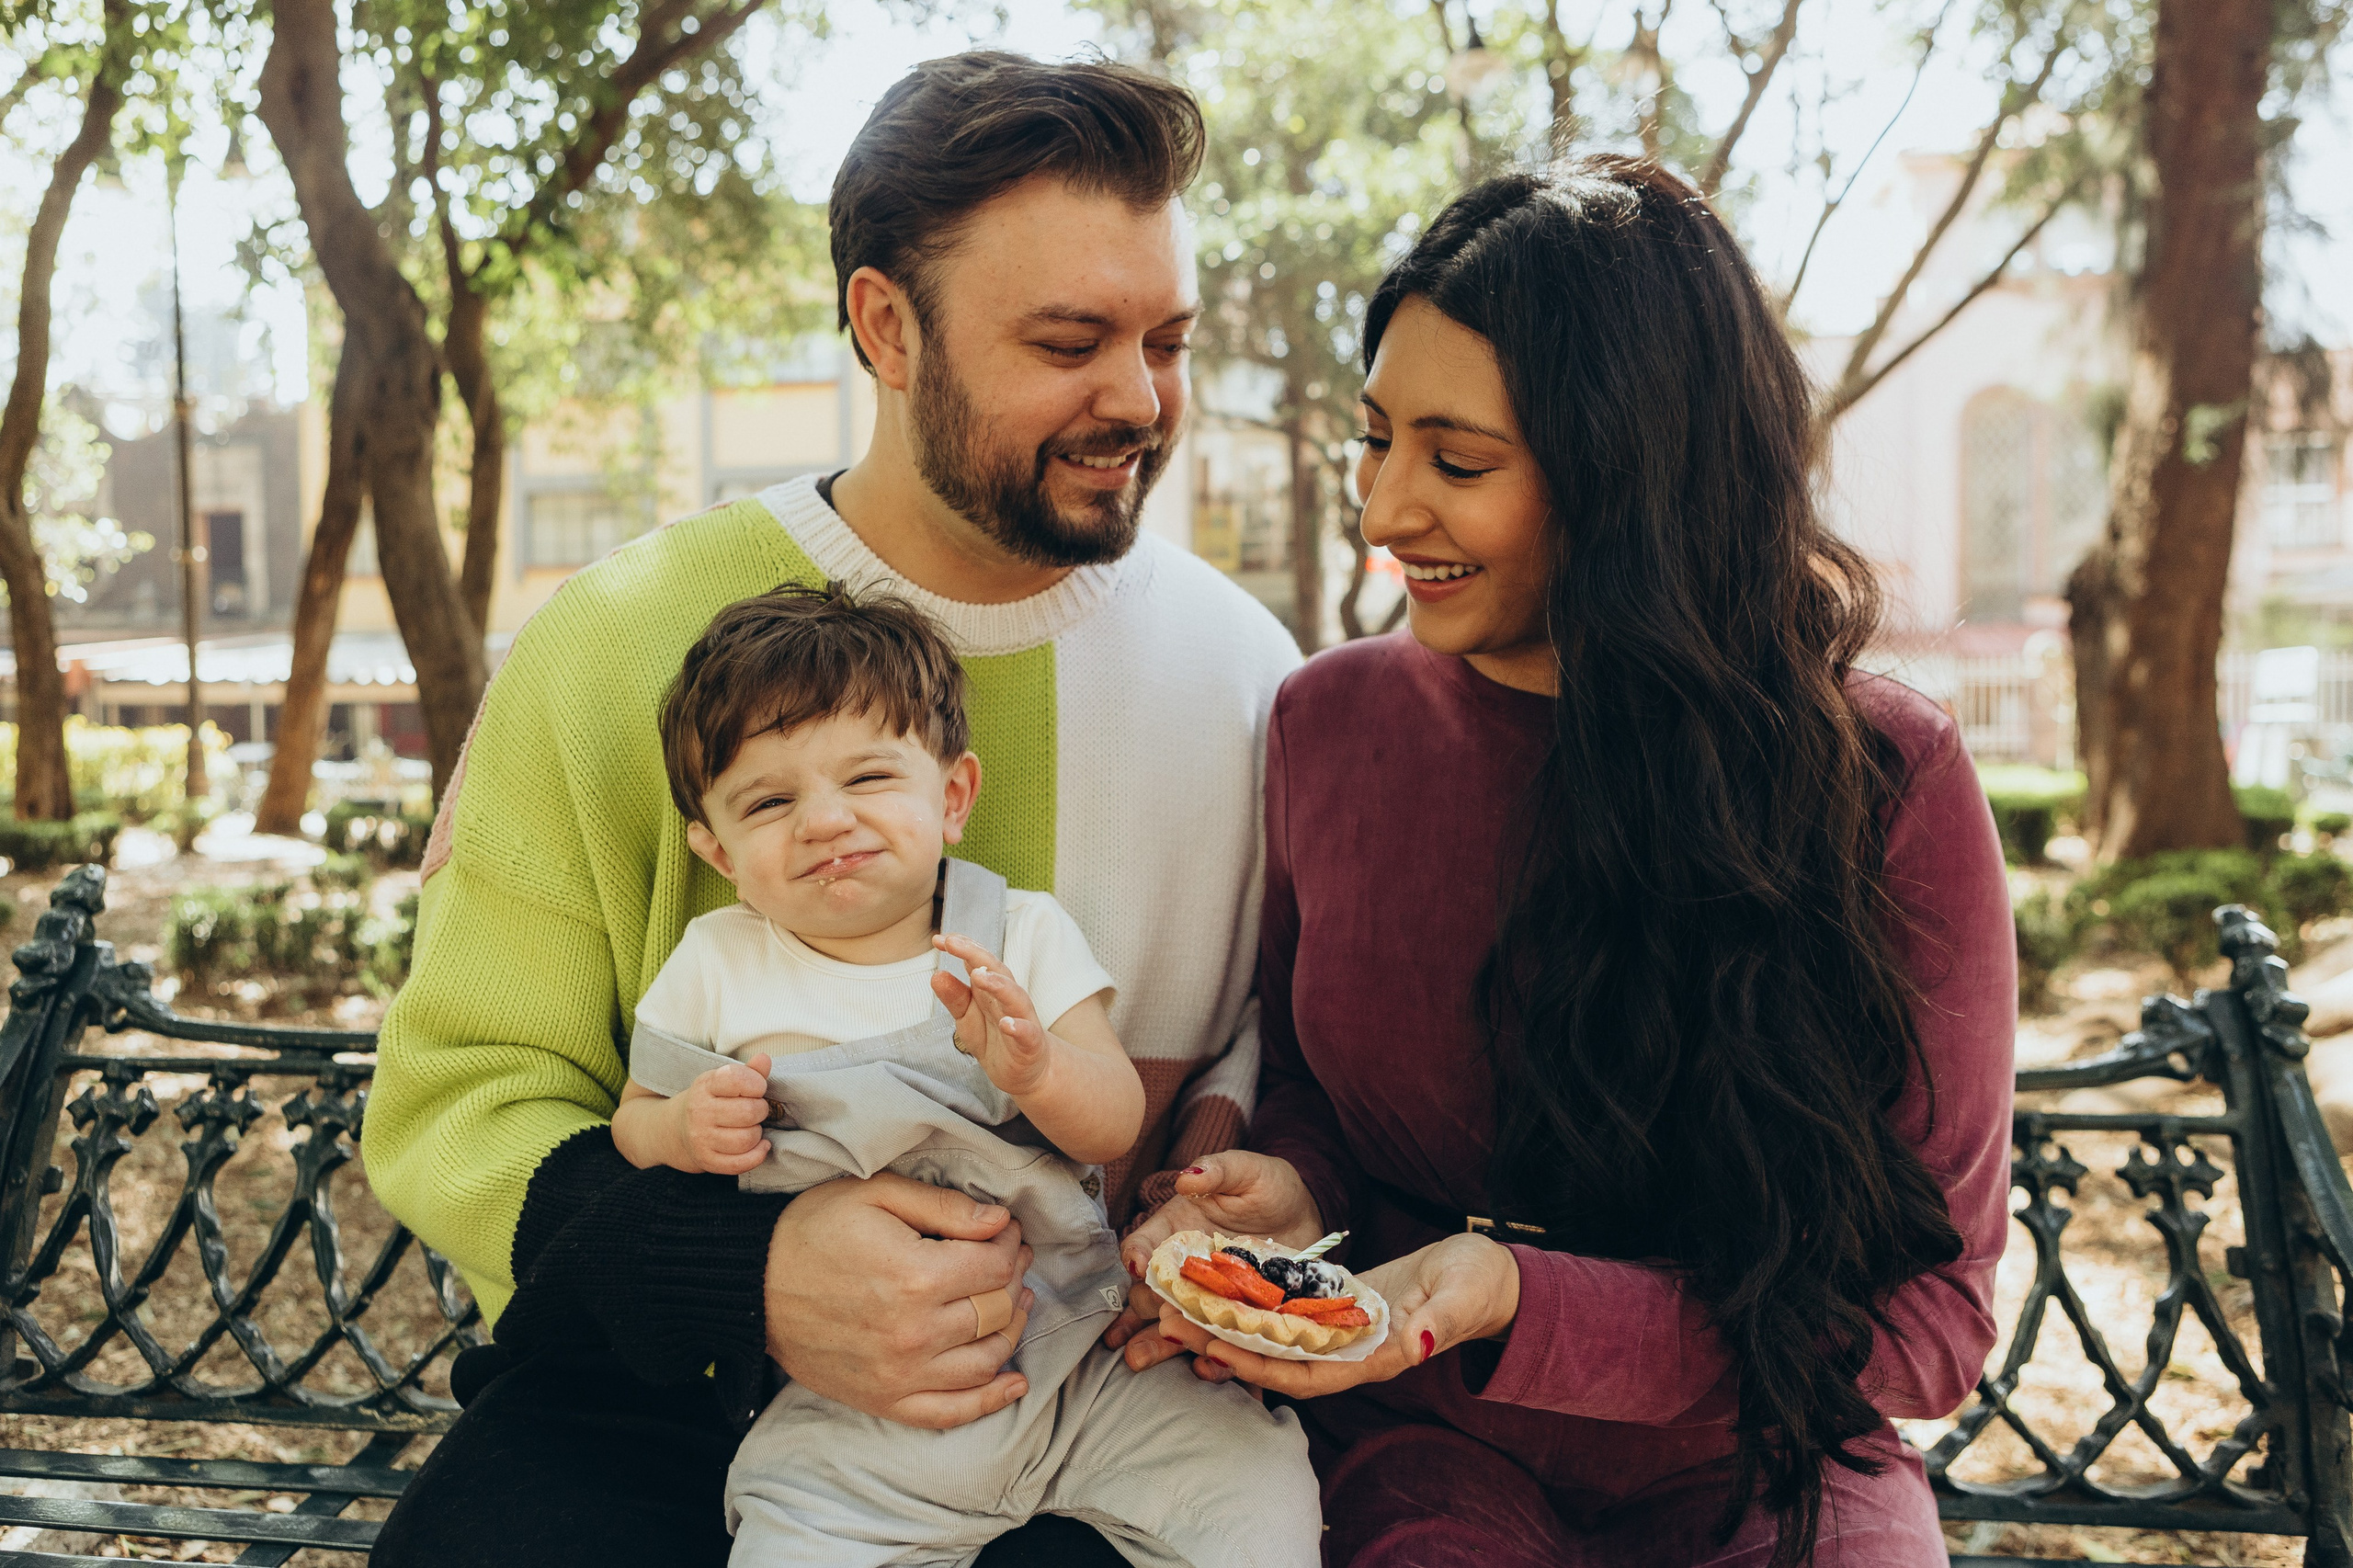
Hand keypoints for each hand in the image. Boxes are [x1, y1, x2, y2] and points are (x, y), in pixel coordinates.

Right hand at [669, 1053, 772, 1175]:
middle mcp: (699, 1111)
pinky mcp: (706, 1160)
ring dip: (757, 1133)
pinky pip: (740, 1163)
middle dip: (761, 1110)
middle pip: (748, 1112)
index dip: (756, 1083)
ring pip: (746, 1139)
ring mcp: (701, 1138)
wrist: (677, 1130)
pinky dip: (757, 1155)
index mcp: (705, 1085)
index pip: (737, 1079)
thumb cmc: (711, 1101)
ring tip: (752, 1127)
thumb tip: (764, 1059)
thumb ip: (749, 1071)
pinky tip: (760, 1146)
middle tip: (756, 1110)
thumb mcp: (724, 1081)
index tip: (757, 1089)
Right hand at [764, 1172, 1037, 1429]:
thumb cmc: (811, 1230)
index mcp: (916, 1276)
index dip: (1010, 1244)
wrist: (752, 1285)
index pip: (994, 1266)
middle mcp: (915, 1332)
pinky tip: (1013, 1385)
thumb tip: (1000, 1220)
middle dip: (1014, 1279)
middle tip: (1012, 1260)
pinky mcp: (884, 1399)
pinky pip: (951, 1412)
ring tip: (1015, 1304)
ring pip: (986, 1359)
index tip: (1007, 1232)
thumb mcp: (875, 1194)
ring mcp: (901, 1374)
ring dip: (1012, 1330)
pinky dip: (989, 1401)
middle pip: (996, 1310)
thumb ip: (943, 1206)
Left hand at [932, 934, 1051, 1097]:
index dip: (961, 948)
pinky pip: (1027, 1033)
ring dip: (998, 985)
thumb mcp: (967, 1019)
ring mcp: (1022, 1020)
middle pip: (996, 970)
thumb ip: (954, 998)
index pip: (978, 961)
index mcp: (991, 989)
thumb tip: (936, 974)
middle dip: (975, 954)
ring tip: (979, 976)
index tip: (939, 938)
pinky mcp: (1030, 1044)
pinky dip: (1018, 1027)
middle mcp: (1008, 999)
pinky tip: (1007, 1024)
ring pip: (1014, 997)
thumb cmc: (995, 1039)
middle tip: (953, 942)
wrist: (1027, 1071)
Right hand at [1103, 1151, 1322, 1375]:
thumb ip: (1219, 1170)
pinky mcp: (1234, 1319)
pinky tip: (1205, 1370)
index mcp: (1176, 1230)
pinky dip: (1210, 1360)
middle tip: (1126, 1338)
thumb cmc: (1267, 1186)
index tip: (1140, 1269)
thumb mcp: (1246, 1170)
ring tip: (1140, 1361)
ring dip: (1156, 1343)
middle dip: (1138, 1314)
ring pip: (1175, 1324)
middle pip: (1151, 1293)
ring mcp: (1208, 1298)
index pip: (1145, 1245)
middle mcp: (1185, 1268)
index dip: (1137, 1256)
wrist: (1306, 1216)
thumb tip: (1187, 1177)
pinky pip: (1216, 1342)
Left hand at [1152, 1232, 1521, 1398]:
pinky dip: (1254, 1303)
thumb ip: (1438, 1323)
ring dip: (1228, 1324)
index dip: (1260, 1365)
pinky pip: (1289, 1312)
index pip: (1308, 1373)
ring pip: (1275, 1336)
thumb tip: (1416, 1345)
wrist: (1486, 1275)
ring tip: (1179, 1305)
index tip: (1216, 1348)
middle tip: (1170, 1323)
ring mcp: (1344, 1330)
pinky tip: (1221, 1285)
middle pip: (1276, 1358)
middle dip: (1224, 1344)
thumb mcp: (1461, 1296)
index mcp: (1377, 1355)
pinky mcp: (1340, 1305)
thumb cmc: (1478, 1284)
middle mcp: (1352, 1350)